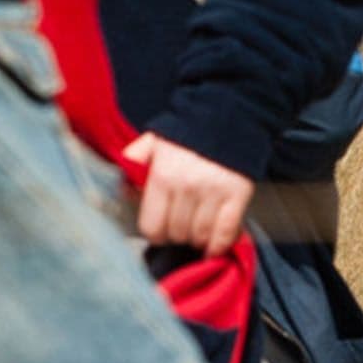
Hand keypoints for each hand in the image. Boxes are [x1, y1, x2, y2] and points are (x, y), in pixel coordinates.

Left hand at [121, 133, 255, 252]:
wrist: (225, 118)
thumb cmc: (185, 135)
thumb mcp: (151, 144)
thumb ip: (133, 166)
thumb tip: (124, 193)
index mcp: (162, 177)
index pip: (152, 227)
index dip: (155, 233)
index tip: (160, 230)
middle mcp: (187, 187)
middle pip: (177, 234)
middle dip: (176, 234)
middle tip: (180, 225)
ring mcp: (214, 193)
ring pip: (200, 236)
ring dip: (197, 238)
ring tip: (196, 229)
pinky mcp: (238, 196)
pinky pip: (226, 232)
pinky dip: (219, 244)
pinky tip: (213, 244)